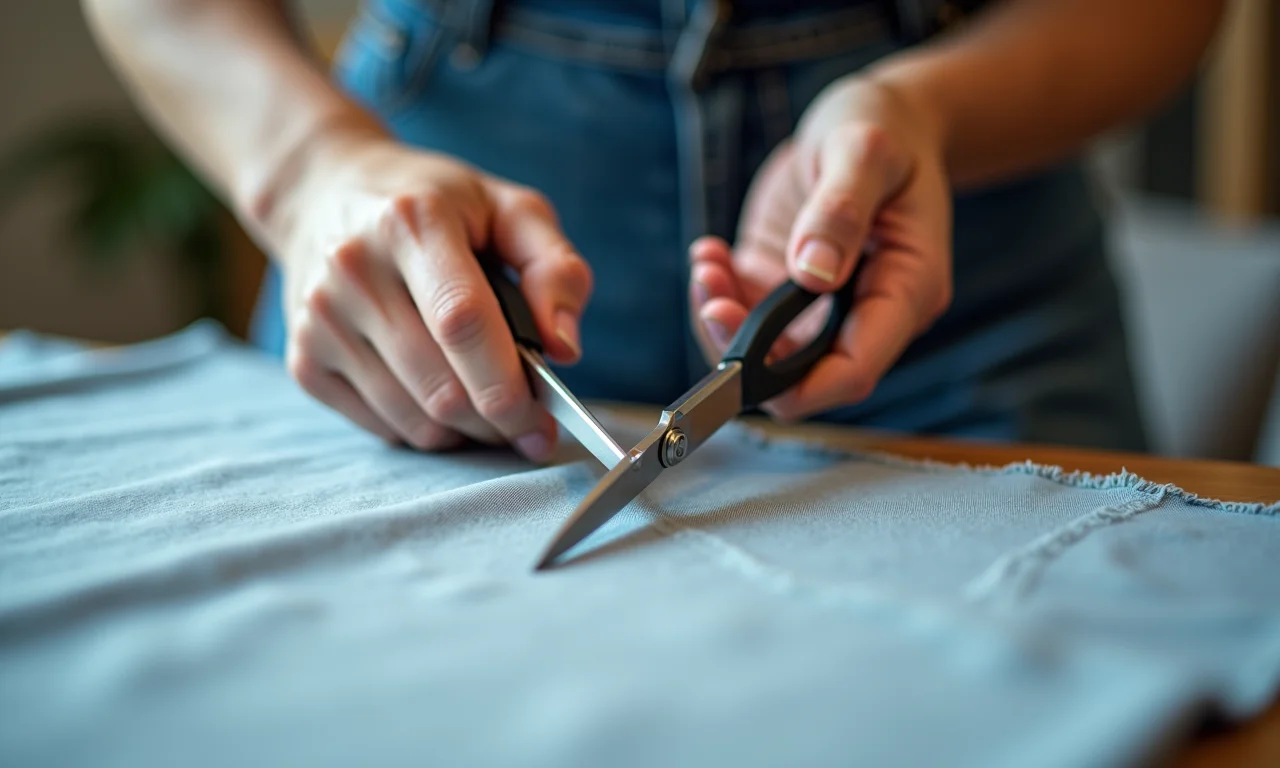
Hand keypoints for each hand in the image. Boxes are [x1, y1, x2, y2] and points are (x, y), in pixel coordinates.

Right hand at [266, 127, 590, 460]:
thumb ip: (554, 268)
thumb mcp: (508, 208)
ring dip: (467, 434)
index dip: (508, 383)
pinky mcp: (304, 359)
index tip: (545, 418)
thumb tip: (564, 349)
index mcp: (412, 222)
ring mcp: (322, 319)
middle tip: (530, 423)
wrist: (322, 192)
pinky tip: (443, 400)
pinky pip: (383, 429)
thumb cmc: (435, 204)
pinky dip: (426, 431)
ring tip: (490, 411)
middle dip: (498, 422)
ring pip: (414, 420)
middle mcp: (355, 269)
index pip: (462, 321)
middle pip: (441, 386)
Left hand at [689, 78, 952, 420]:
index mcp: (906, 289)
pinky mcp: (785, 286)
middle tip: (710, 299)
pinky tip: (709, 253)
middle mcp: (866, 310)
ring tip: (706, 267)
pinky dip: (719, 293)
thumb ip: (840, 210)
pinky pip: (746, 314)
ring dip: (724, 322)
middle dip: (747, 353)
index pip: (855, 369)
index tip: (745, 360)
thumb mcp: (865, 151)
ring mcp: (824, 305)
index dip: (801, 385)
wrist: (875, 119)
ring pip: (767, 353)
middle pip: (804, 374)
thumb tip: (813, 273)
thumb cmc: (886, 129)